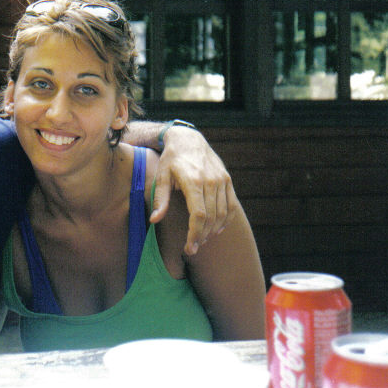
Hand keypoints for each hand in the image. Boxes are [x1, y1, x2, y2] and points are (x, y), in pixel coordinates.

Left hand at [149, 126, 241, 254]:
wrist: (189, 139)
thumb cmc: (171, 160)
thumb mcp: (161, 177)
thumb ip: (161, 199)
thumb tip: (155, 220)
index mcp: (193, 181)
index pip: (198, 215)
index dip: (194, 234)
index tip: (189, 247)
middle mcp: (211, 181)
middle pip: (211, 217)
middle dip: (203, 236)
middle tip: (193, 248)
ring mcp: (222, 180)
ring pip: (223, 213)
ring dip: (214, 230)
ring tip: (202, 239)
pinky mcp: (227, 180)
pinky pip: (232, 205)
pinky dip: (226, 220)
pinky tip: (217, 229)